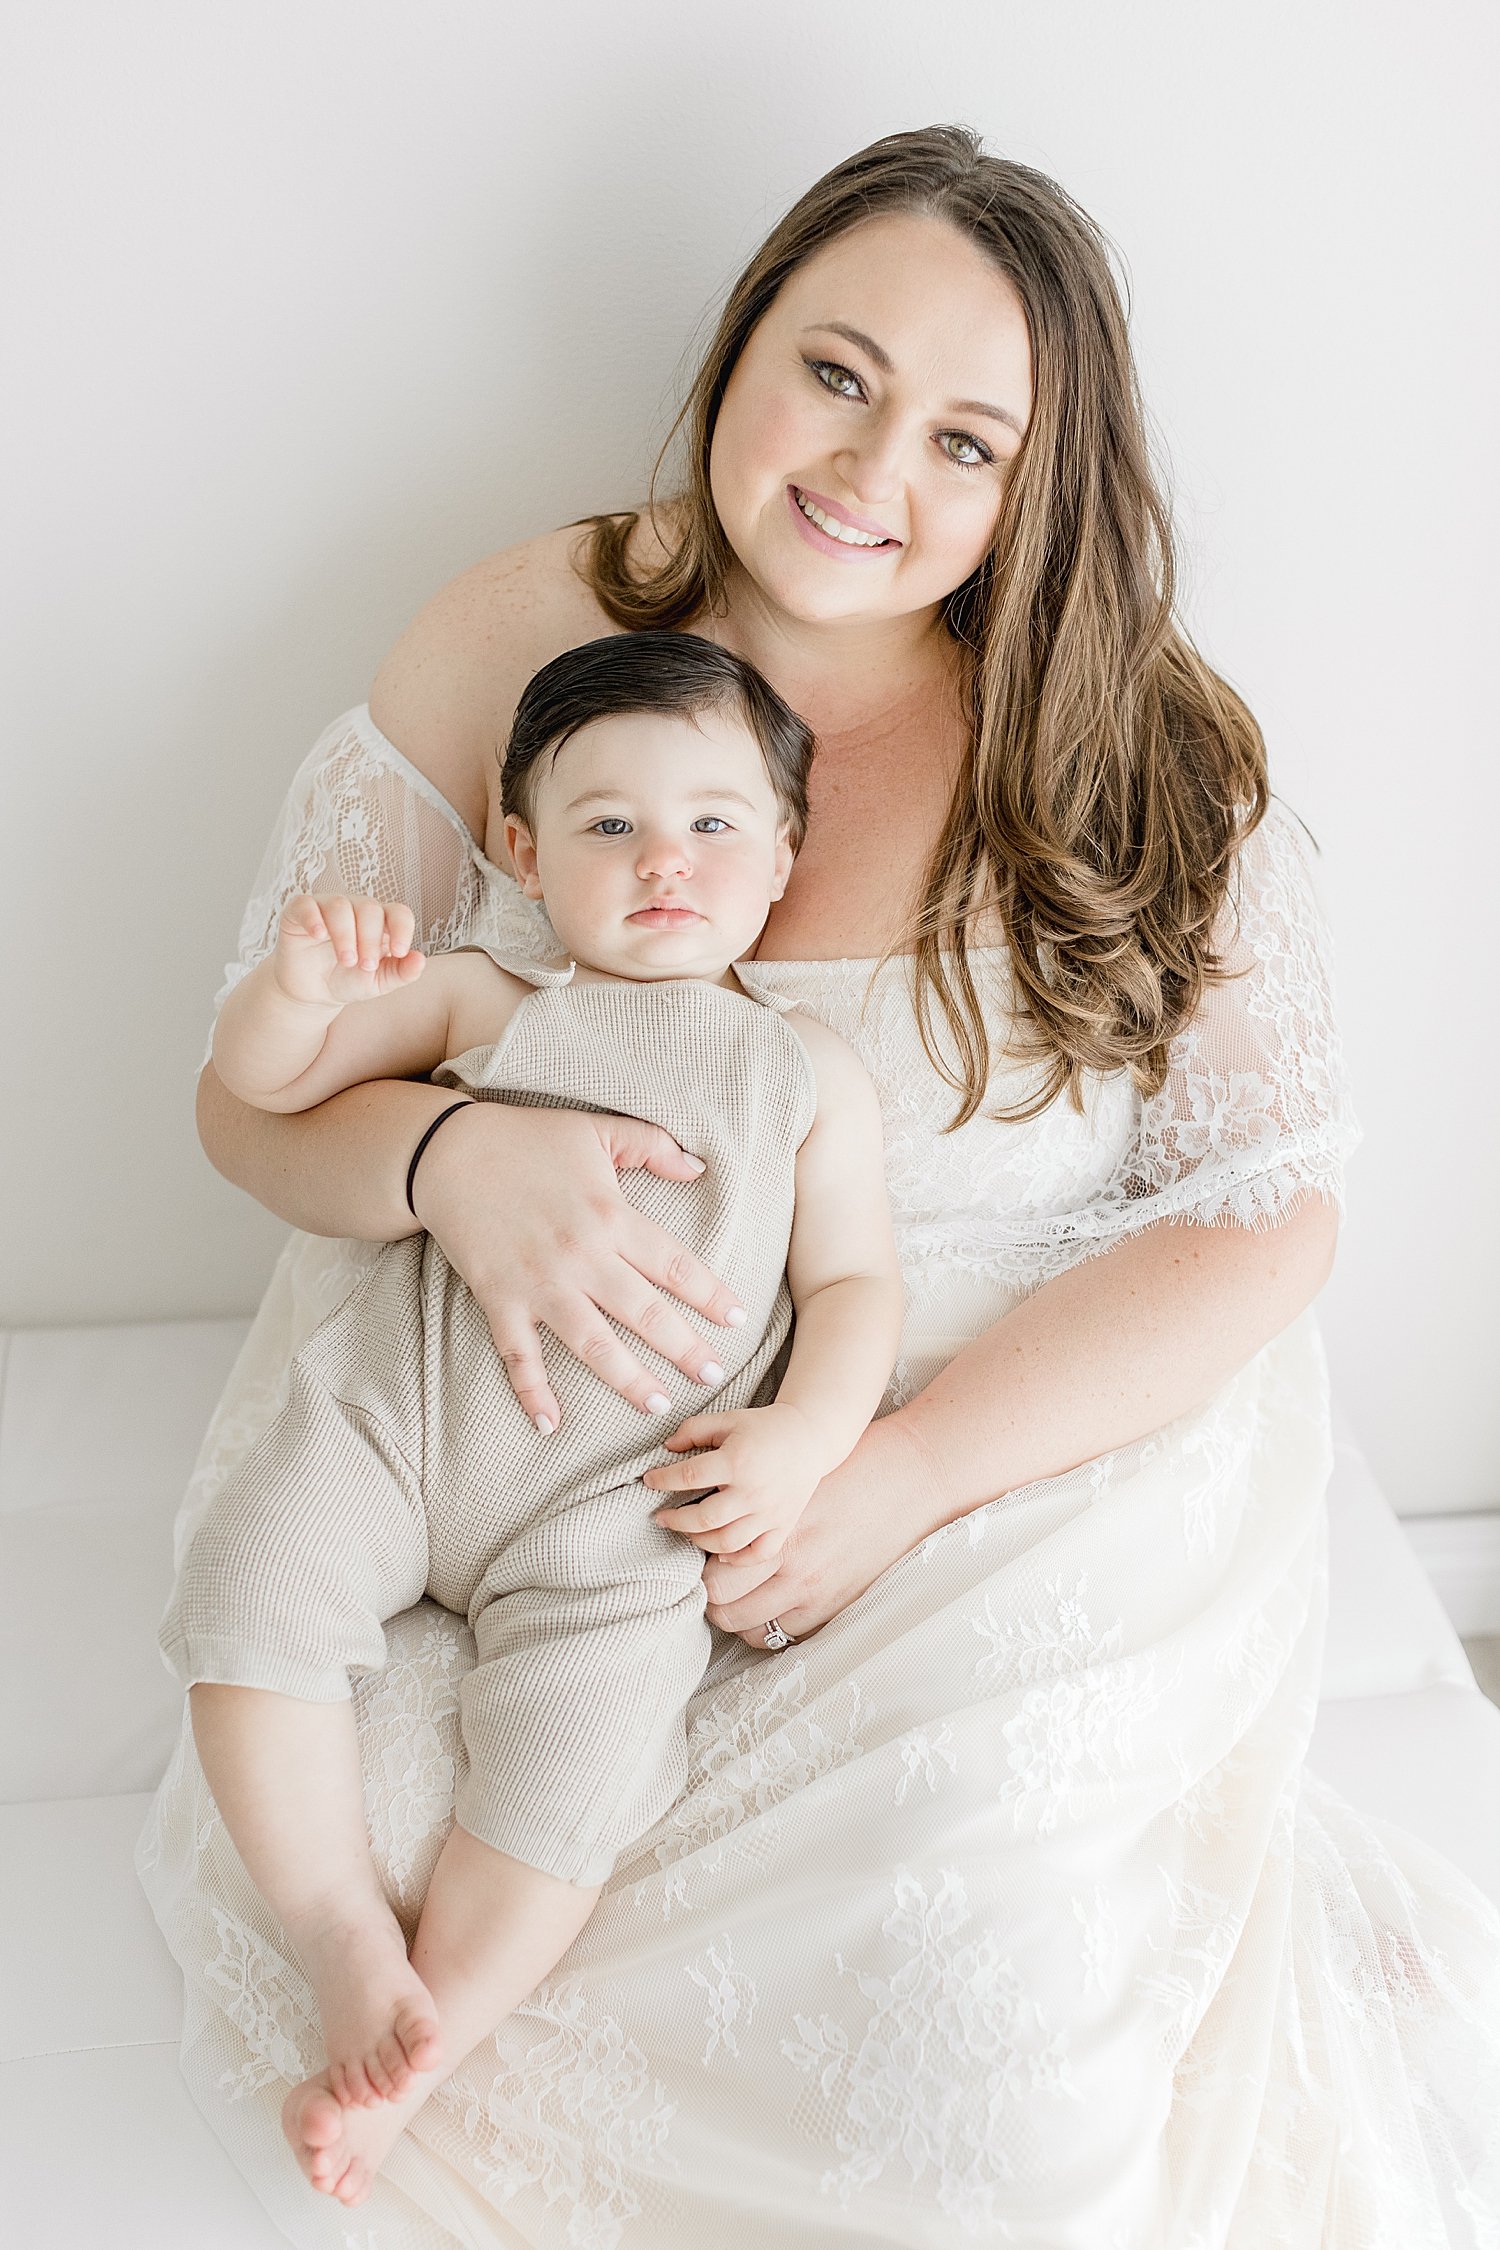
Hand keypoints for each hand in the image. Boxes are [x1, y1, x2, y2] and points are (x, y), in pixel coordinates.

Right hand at [273, 894, 426, 1007]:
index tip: (399, 952)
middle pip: (369, 908)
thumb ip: (402, 972)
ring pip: (340, 906)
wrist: (314, 993)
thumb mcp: (379, 982)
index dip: (402, 929)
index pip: (398, 912)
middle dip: (370, 939)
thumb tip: (420, 959)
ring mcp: (327, 906)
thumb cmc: (350, 981)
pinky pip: (306, 905)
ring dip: (345, 935)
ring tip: (346, 961)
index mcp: (381, 922)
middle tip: (365, 966)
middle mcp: (355, 908)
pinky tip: (318, 935)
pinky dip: (313, 918)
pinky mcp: (300, 912)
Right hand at [410, 1102, 747, 1432]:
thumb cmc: (526, 1137)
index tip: (737, 1319)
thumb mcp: (596, 1129)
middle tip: (713, 1375)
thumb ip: (652, 1145)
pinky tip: (550, 1425)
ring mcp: (540, 1283)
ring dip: (627, 1379)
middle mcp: (582, 1256)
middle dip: (684, 1349)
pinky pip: (519, 1355)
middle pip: (645, 1313)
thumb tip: (699, 1168)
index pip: (675, 1265)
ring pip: (593, 1344)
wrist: (447, 1152)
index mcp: (612, 1216)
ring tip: (659, 1405)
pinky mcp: (500, 1298)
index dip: (710, 1294)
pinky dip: (532, 1392)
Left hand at [643, 1404, 824, 1561]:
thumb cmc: (764, 1427)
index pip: (689, 1476)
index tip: (649, 1480)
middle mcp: (753, 1491)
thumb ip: (693, 1429)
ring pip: (726, 1543)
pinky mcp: (783, 1525)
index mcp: (737, 1461)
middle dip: (675, 1521)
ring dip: (698, 1541)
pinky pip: (757, 1554)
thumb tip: (666, 1447)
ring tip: (686, 1531)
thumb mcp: (728, 1419)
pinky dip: (736, 1559)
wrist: (810, 1437)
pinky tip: (720, 1551)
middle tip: (661, 1517)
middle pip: (704, 1519)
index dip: (663, 1479)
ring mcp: (769, 1513)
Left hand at [699, 1414, 952, 1646]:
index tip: (696, 1553)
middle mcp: (792, 1566)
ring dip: (735, 1613)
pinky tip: (765, 1604)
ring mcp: (814, 1591)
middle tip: (709, 1578)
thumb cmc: (851, 1466)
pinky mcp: (833, 1606)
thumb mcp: (795, 1479)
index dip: (696, 1564)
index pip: (711, 1569)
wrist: (911, 1477)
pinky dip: (765, 1624)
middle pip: (721, 1605)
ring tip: (735, 1595)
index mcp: (777, 1528)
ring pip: (746, 1628)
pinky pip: (781, 1633)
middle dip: (709, 1595)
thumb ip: (755, 1502)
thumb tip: (714, 1515)